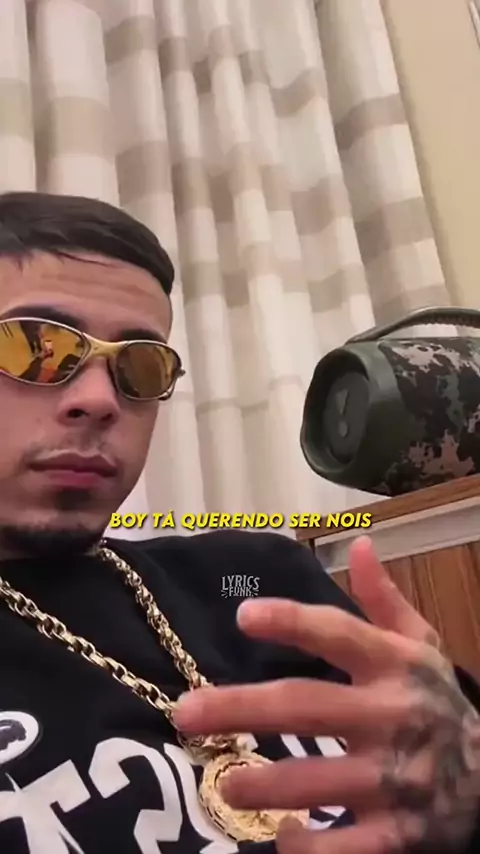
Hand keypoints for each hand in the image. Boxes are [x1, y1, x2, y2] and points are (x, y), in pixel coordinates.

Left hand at [174, 537, 479, 852]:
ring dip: (267, 785)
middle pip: (309, 706)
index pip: (339, 633)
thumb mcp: (422, 646)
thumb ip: (384, 600)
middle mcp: (392, 715)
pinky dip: (312, 848)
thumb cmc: (437, 703)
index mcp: (394, 664)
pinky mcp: (400, 833)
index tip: (243, 616)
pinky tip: (282, 839)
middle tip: (187, 713)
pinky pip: (350, 848)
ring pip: (322, 780)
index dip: (292, 622)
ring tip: (224, 784)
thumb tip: (360, 542)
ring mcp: (396, 778)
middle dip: (244, 708)